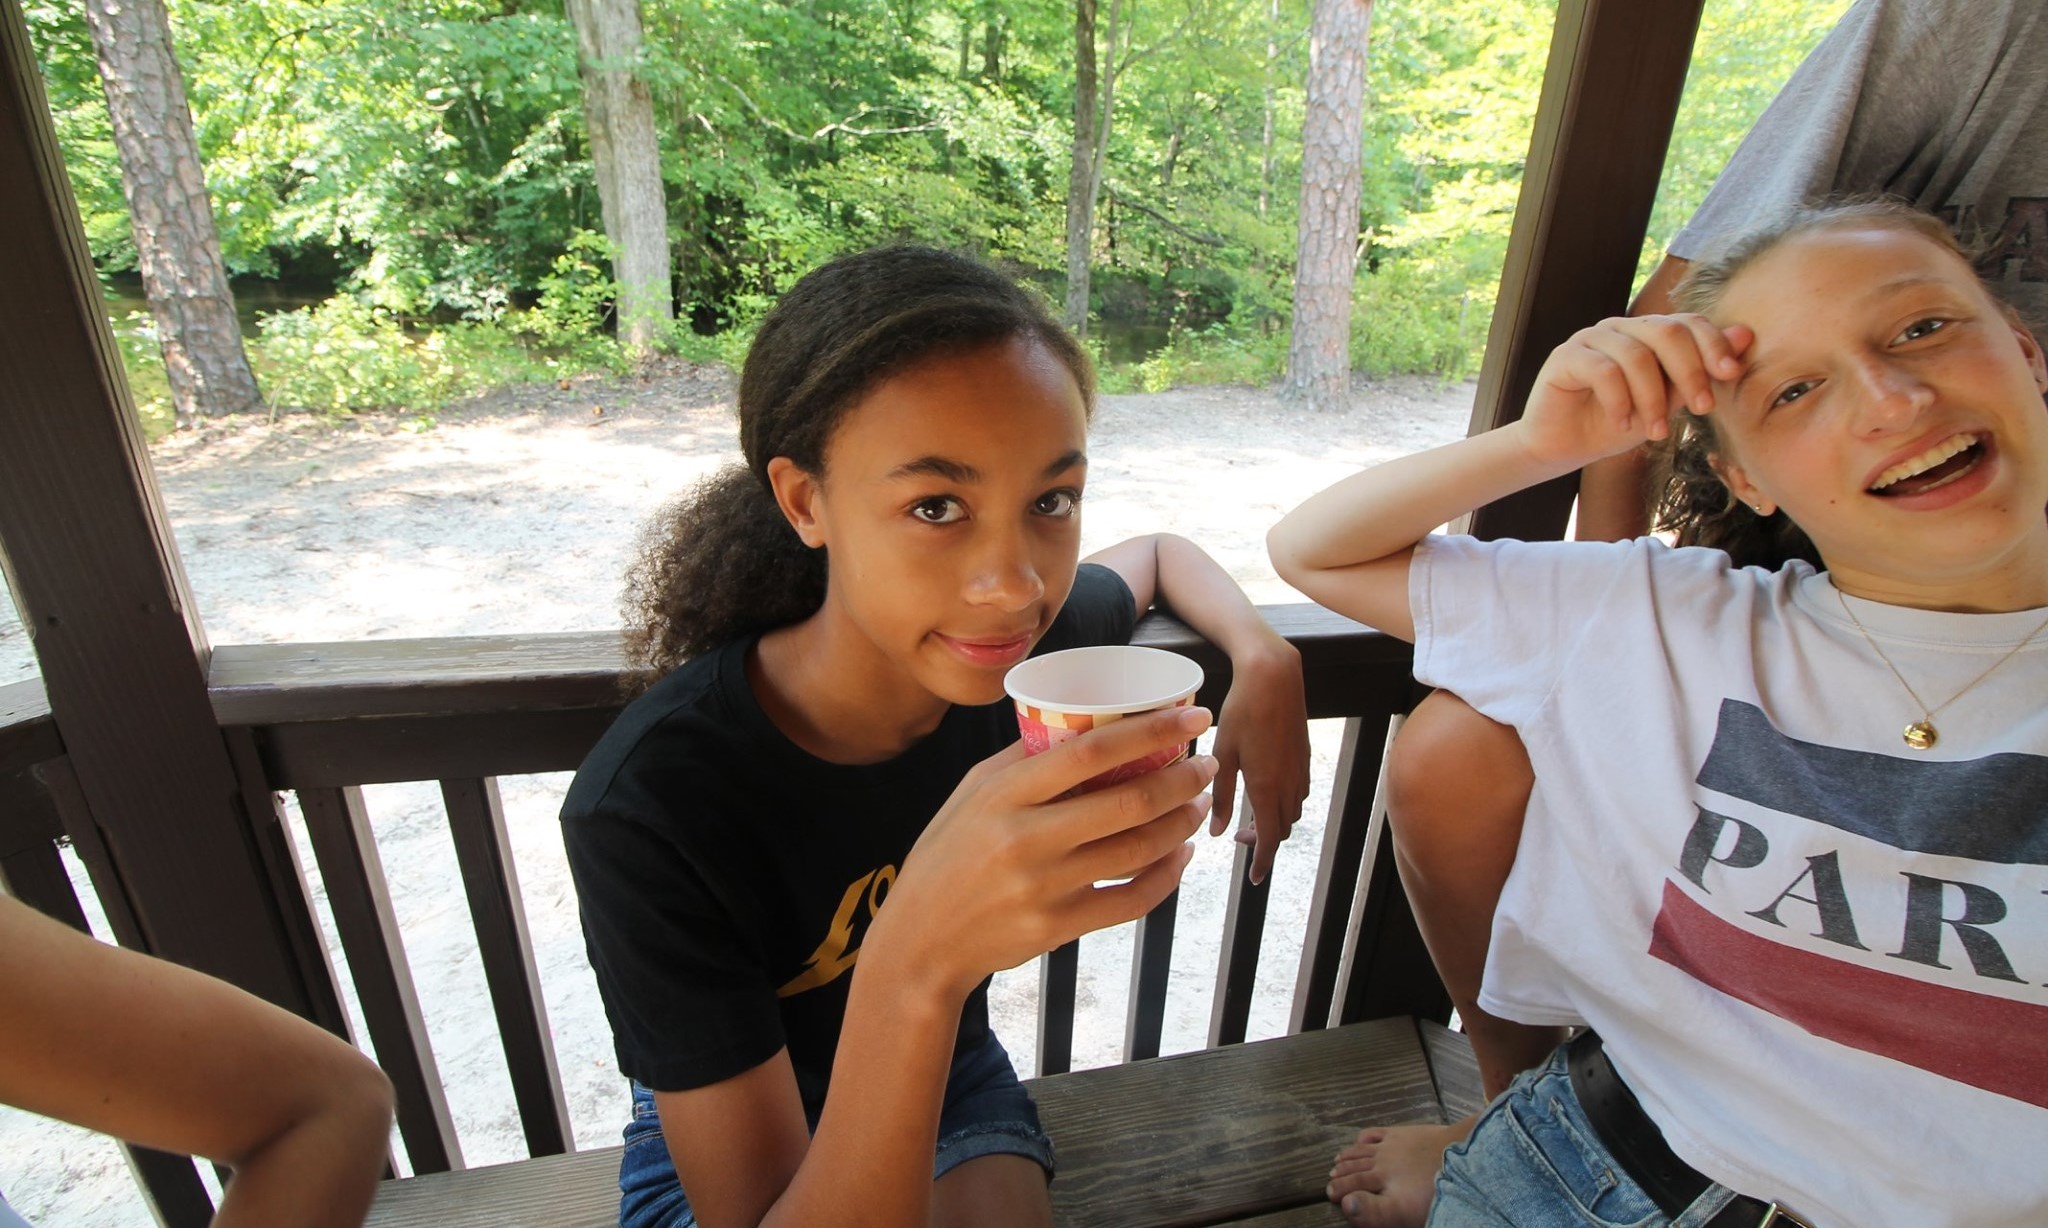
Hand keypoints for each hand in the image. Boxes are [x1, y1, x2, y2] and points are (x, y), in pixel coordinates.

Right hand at [869, 705, 1219, 1002]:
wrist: (921, 942)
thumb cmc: (947, 857)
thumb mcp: (969, 795)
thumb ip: (1019, 760)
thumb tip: (1078, 720)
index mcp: (1003, 795)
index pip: (1090, 750)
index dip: (1150, 730)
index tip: (1192, 717)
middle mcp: (1025, 838)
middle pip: (1127, 801)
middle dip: (1181, 779)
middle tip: (1206, 763)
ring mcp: (1045, 887)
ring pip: (1138, 849)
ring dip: (1180, 823)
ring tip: (1196, 803)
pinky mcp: (1059, 927)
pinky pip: (1131, 900)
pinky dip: (1166, 876)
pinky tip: (1179, 855)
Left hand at [1210, 637, 1309, 884]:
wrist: (1274, 677)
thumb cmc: (1242, 711)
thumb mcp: (1224, 754)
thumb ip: (1225, 796)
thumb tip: (1219, 832)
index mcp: (1267, 786)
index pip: (1270, 838)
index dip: (1262, 862)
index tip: (1254, 878)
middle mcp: (1290, 784)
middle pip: (1284, 829)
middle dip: (1266, 842)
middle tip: (1241, 840)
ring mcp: (1302, 770)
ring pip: (1293, 812)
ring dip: (1277, 823)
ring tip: (1252, 818)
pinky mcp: (1305, 757)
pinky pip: (1299, 793)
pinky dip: (1286, 804)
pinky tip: (1267, 792)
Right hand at [1518, 314, 1751, 468]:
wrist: (1565, 447)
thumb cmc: (1616, 423)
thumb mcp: (1667, 403)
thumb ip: (1699, 372)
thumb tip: (1745, 335)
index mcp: (1648, 333)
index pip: (1688, 323)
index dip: (1713, 344)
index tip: (1730, 375)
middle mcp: (1621, 328)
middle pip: (1667, 332)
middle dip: (1691, 372)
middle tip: (1703, 409)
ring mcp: (1592, 338)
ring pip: (1637, 356)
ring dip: (1653, 399)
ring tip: (1656, 433)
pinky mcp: (1565, 356)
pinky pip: (1603, 371)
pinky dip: (1620, 402)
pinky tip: (1621, 423)